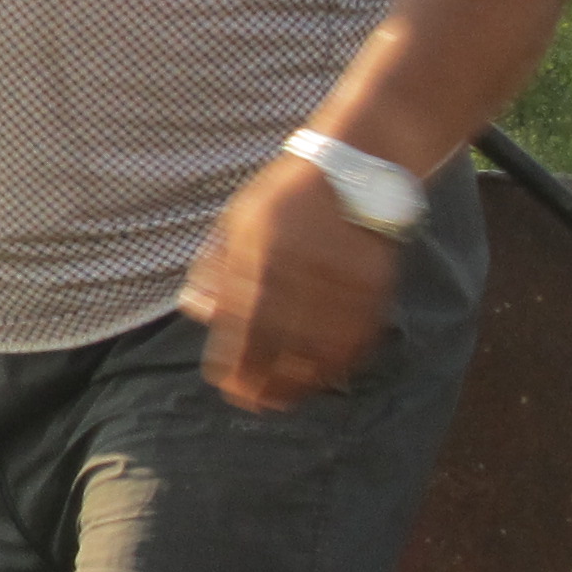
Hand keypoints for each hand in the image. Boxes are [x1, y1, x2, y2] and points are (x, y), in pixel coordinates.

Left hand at [179, 154, 402, 412]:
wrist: (353, 166)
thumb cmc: (284, 199)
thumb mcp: (238, 221)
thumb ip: (216, 266)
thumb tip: (196, 313)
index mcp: (259, 251)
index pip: (243, 321)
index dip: (236, 360)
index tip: (228, 386)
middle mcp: (300, 266)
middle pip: (280, 340)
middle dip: (265, 379)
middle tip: (254, 404)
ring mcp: (341, 275)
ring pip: (320, 344)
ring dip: (302, 380)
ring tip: (285, 400)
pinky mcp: (375, 281)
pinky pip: (358, 334)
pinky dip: (341, 362)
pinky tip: (325, 377)